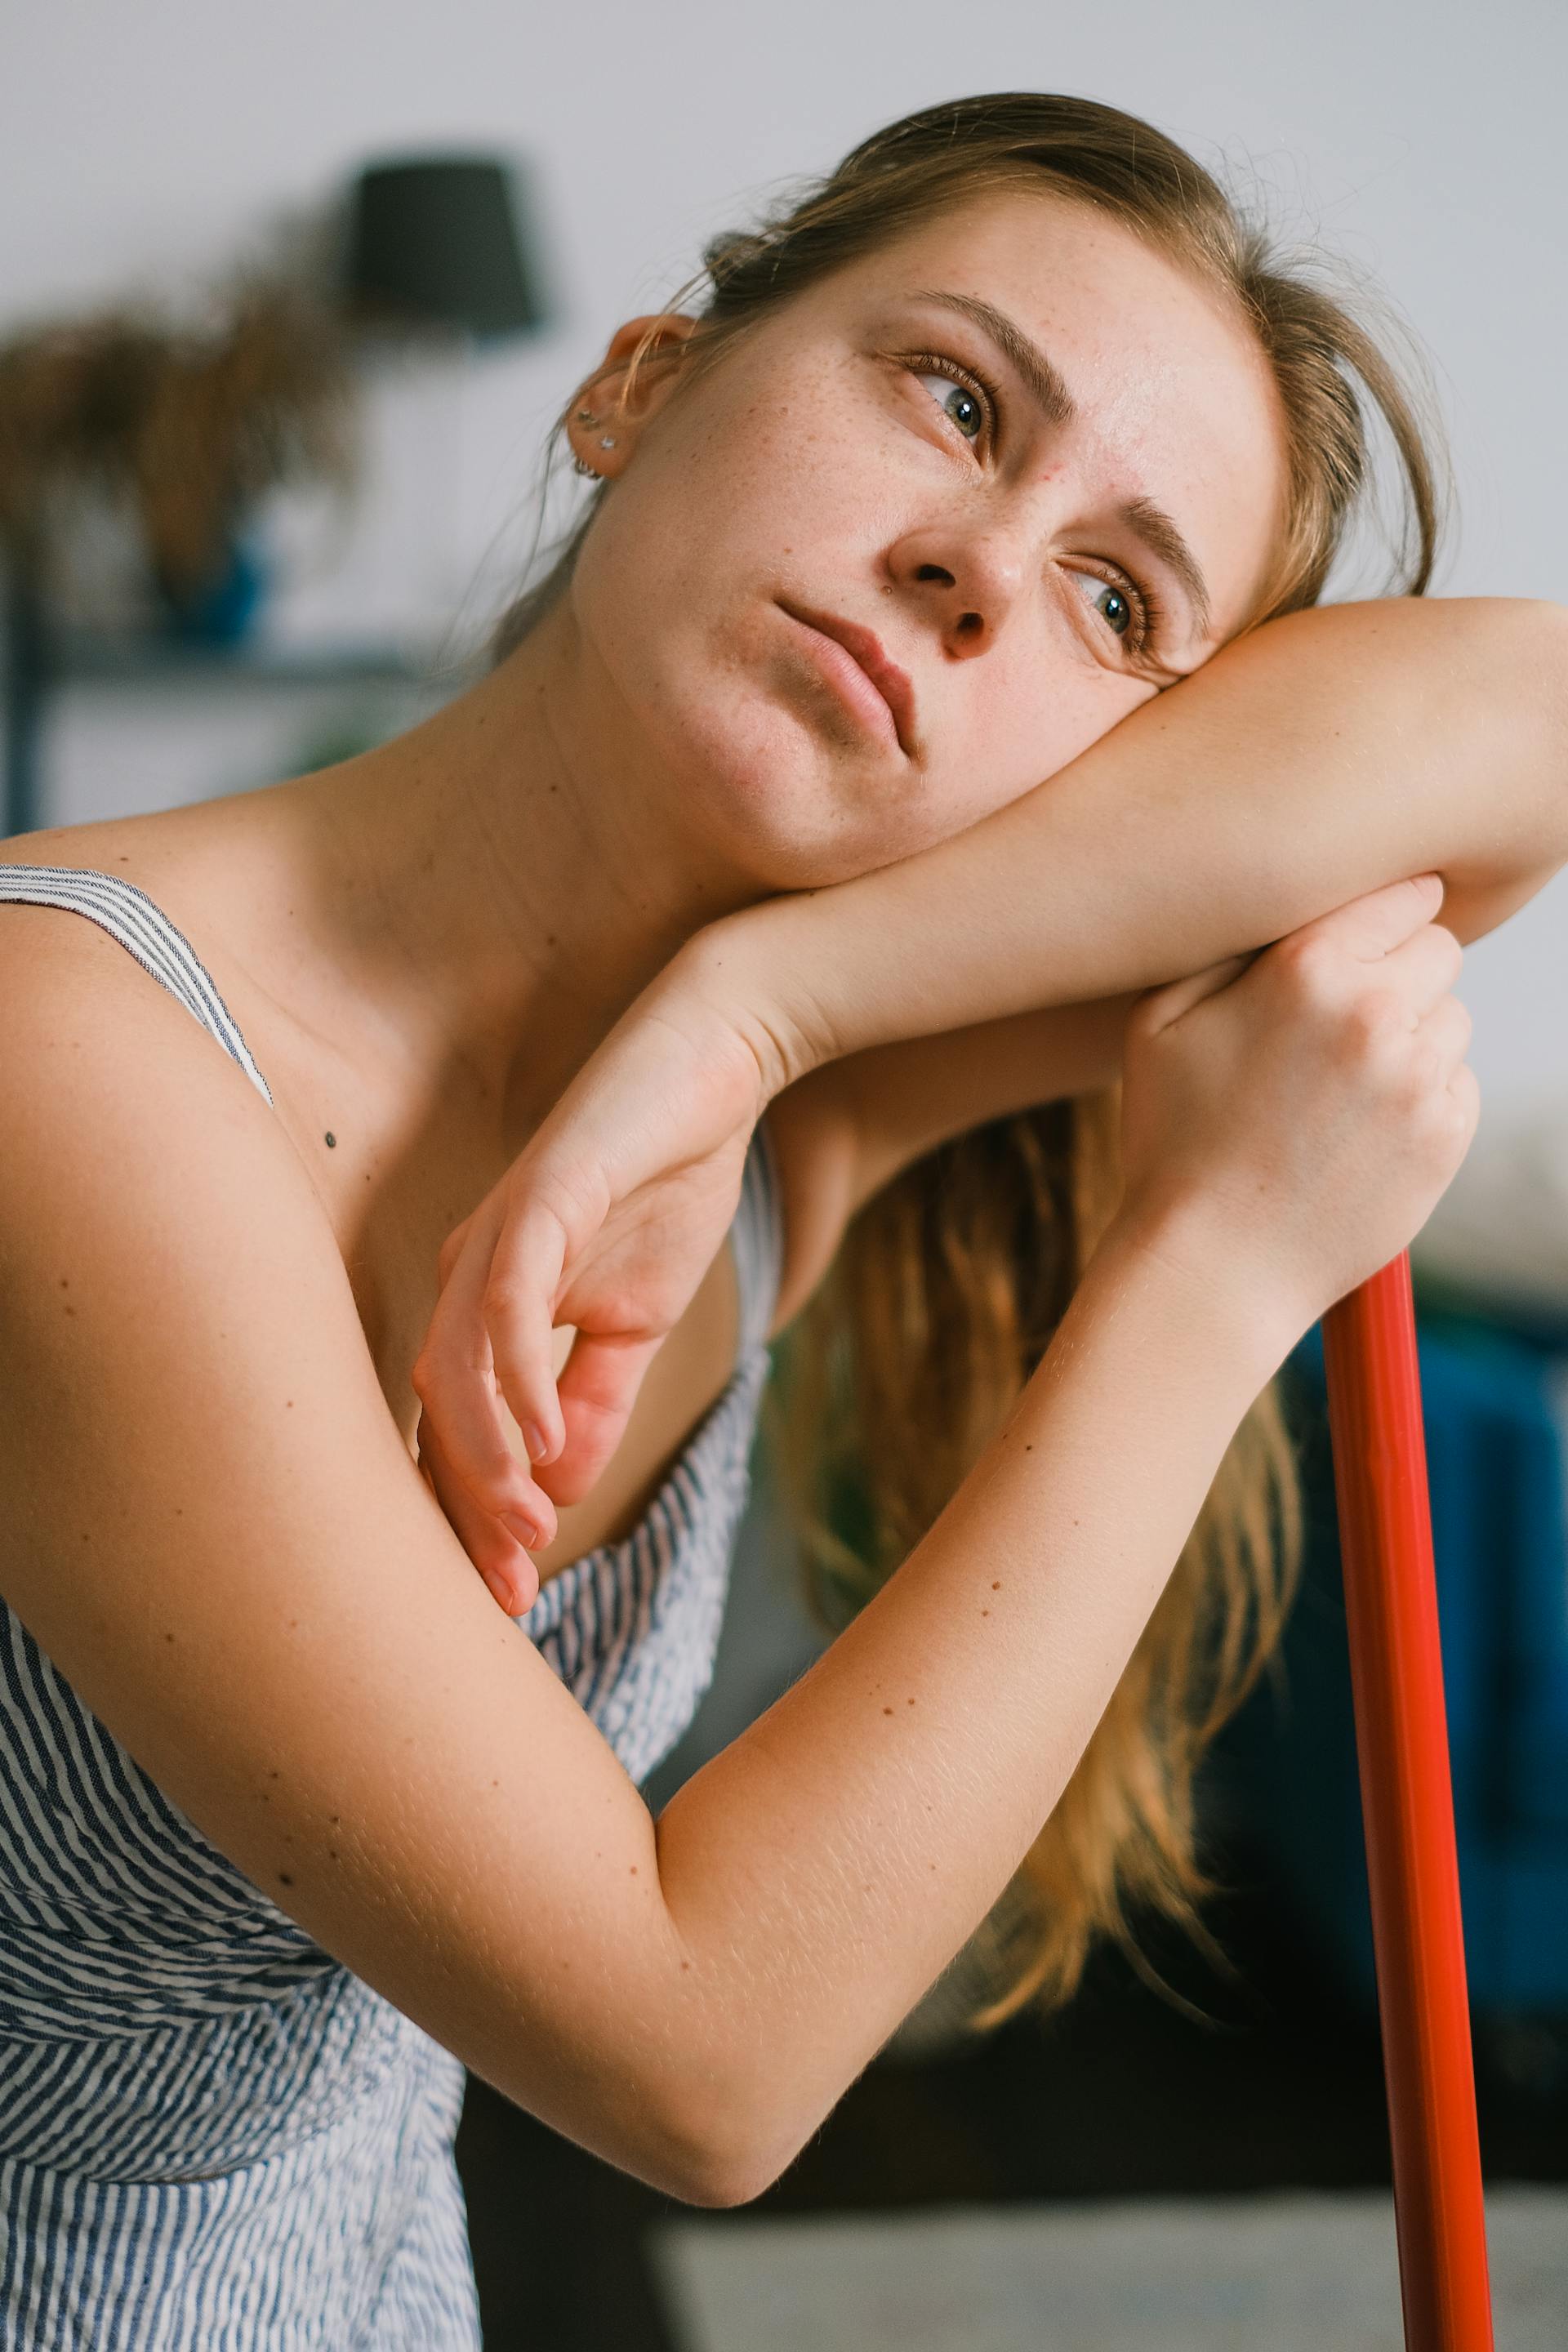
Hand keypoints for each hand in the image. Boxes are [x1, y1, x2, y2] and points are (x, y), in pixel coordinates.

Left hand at [412, 960, 774, 1613]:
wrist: (712, 1069)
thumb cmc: (665, 1184)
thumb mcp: (636, 1321)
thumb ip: (595, 1402)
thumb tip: (564, 1490)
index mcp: (484, 1306)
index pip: (456, 1430)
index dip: (472, 1517)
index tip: (510, 1596)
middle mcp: (467, 1274)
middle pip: (436, 1411)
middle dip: (465, 1509)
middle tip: (510, 1589)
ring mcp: (494, 1233)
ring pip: (457, 1365)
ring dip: (485, 1458)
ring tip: (530, 1527)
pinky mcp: (538, 1197)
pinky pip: (509, 1300)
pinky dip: (518, 1376)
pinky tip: (543, 1440)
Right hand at [1113, 873, 1479, 1344]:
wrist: (1212, 1266)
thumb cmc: (1173, 1140)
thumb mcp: (1160, 1021)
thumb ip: (1229, 940)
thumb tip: (1290, 890)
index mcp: (1308, 967)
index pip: (1405, 893)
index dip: (1379, 918)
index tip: (1356, 947)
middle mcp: (1377, 1012)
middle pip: (1440, 949)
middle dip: (1397, 976)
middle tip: (1334, 1030)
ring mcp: (1419, 1078)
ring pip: (1451, 1019)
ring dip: (1410, 1040)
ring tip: (1336, 1093)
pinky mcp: (1445, 1136)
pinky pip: (1458, 1085)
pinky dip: (1421, 1101)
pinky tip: (1357, 1135)